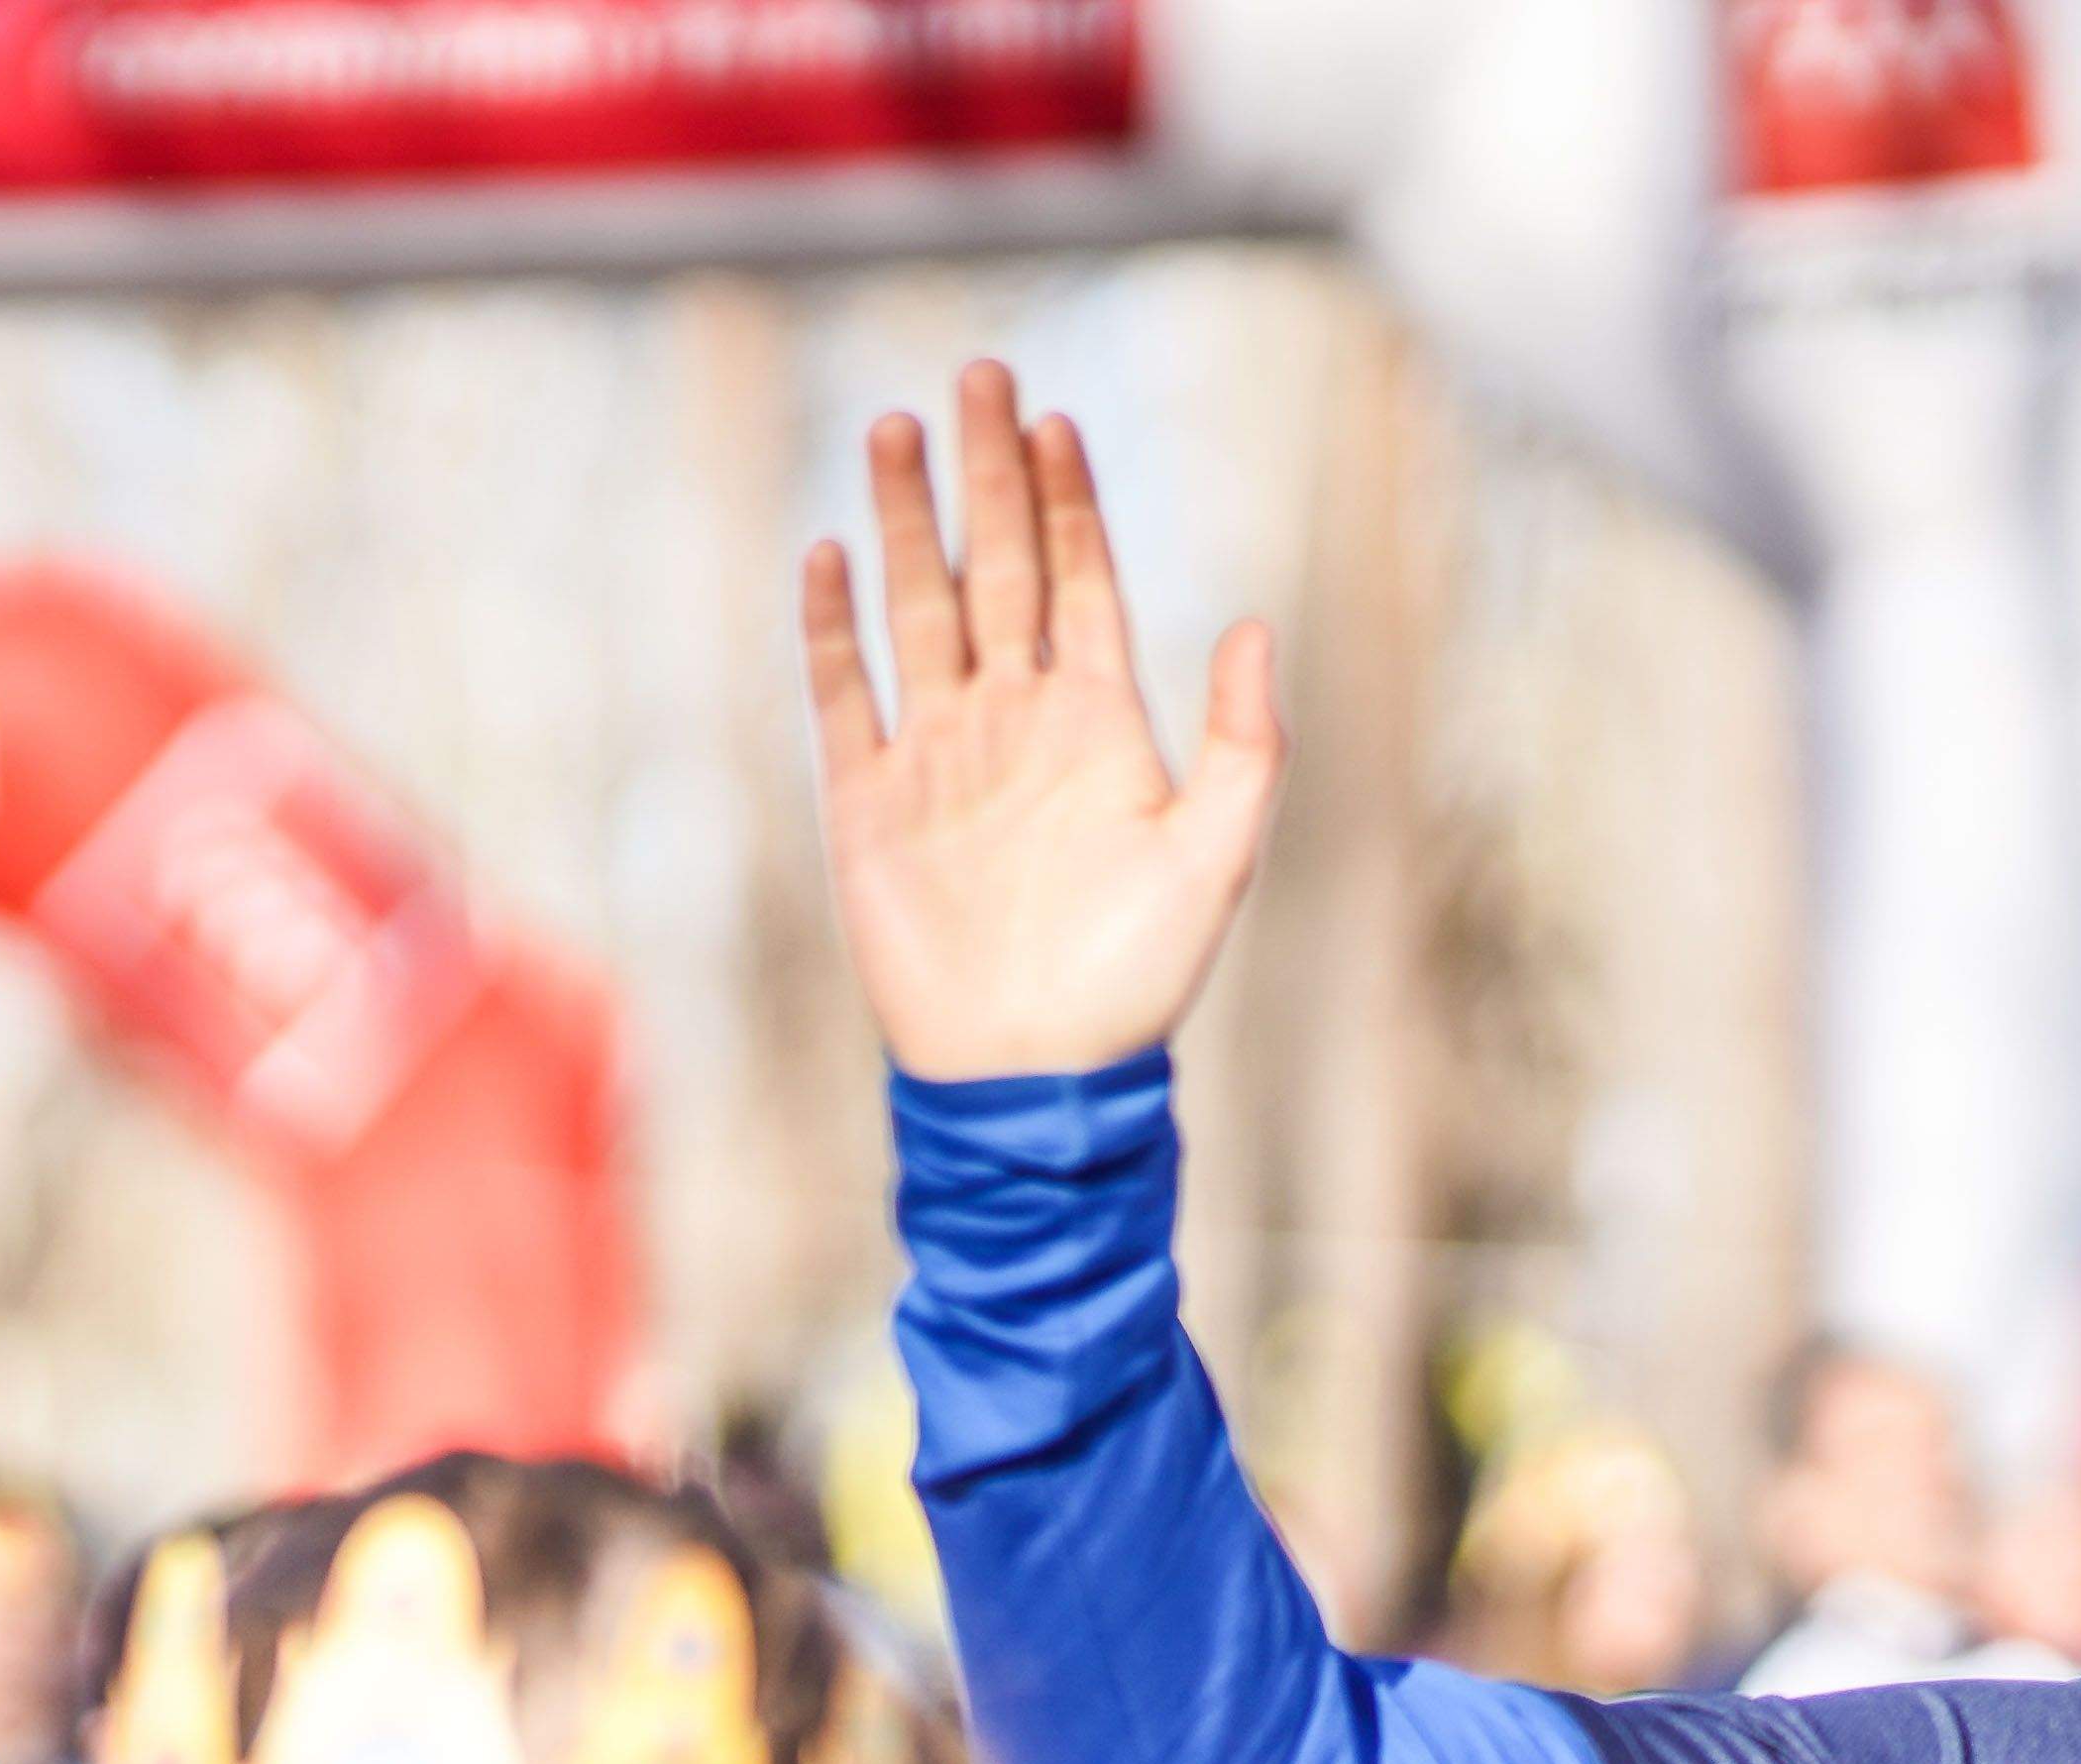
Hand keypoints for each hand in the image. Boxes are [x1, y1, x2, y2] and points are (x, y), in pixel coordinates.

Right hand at [802, 361, 1286, 1081]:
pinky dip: (834, 629)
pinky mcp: (869, 806)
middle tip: (977, 376)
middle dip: (987, 472)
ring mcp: (937, 756)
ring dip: (904, 521)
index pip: (1079, 580)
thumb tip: (1253, 626)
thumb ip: (1242, 744)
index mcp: (1097, 722)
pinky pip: (846, 698)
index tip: (1054, 419)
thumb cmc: (1134, 981)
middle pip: (997, 566)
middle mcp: (1014, 720)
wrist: (1032, 1072)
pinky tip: (828, 555)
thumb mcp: (1217, 857)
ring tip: (894, 429)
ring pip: (918, 610)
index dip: (1068, 500)